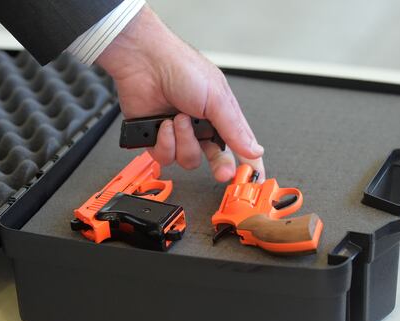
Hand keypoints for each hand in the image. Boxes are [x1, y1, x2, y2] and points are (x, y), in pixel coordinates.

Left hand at [96, 5, 264, 181]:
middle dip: (219, 166)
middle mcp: (201, 126)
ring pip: (189, 160)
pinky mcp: (157, 139)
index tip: (253, 178)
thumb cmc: (181, 68)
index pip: (240, 145)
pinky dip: (165, 141)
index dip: (248, 163)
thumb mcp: (217, 98)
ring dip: (184, 140)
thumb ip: (235, 129)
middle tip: (222, 171)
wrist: (145, 62)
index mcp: (220, 114)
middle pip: (216, 160)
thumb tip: (254, 150)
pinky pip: (166, 157)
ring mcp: (179, 134)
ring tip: (179, 118)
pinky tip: (164, 124)